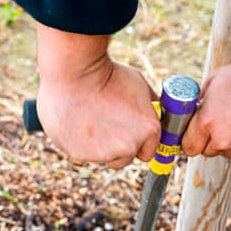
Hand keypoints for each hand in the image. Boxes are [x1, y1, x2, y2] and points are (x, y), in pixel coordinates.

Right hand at [35, 24, 160, 168]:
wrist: (76, 71)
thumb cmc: (108, 73)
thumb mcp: (139, 85)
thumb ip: (148, 106)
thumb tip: (154, 111)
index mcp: (149, 130)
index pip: (146, 152)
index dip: (136, 142)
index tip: (127, 133)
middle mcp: (129, 146)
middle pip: (124, 159)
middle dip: (117, 147)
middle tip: (105, 124)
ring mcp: (105, 153)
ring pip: (102, 156)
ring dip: (98, 146)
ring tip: (89, 119)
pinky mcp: (81, 154)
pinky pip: (82, 153)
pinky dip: (79, 142)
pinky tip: (76, 122)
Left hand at [182, 49, 230, 158]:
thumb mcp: (217, 79)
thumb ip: (200, 100)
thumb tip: (193, 110)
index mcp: (208, 122)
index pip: (188, 146)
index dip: (190, 138)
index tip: (194, 131)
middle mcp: (222, 140)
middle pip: (206, 151)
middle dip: (208, 139)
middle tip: (218, 121)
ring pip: (224, 151)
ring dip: (226, 140)